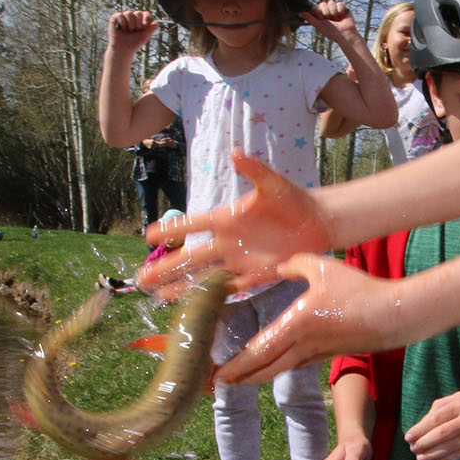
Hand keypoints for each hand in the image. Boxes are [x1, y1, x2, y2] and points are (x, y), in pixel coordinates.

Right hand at [108, 9, 160, 53]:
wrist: (123, 50)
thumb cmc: (133, 44)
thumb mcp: (144, 37)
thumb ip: (150, 29)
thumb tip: (157, 23)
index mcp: (140, 21)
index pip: (145, 13)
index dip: (146, 17)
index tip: (145, 24)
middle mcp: (132, 17)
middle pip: (138, 13)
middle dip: (138, 23)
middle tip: (135, 31)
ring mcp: (124, 17)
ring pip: (129, 13)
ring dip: (130, 24)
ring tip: (128, 31)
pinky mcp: (115, 18)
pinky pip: (120, 15)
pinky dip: (122, 23)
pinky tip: (121, 29)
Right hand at [139, 152, 331, 294]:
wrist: (317, 222)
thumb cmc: (293, 199)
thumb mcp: (273, 183)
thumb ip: (253, 170)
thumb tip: (236, 153)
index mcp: (227, 218)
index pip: (193, 224)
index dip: (172, 229)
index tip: (150, 235)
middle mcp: (228, 241)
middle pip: (191, 257)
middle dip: (166, 267)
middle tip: (141, 277)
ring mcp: (240, 260)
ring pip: (205, 276)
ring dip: (182, 286)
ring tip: (158, 296)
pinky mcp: (257, 275)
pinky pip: (231, 288)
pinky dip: (214, 296)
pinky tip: (195, 305)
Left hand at [214, 255, 405, 383]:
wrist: (393, 316)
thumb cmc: (359, 290)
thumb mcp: (323, 267)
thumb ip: (295, 263)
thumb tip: (278, 266)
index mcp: (296, 325)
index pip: (259, 351)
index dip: (236, 366)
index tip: (218, 375)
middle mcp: (303, 345)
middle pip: (264, 369)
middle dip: (239, 378)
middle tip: (217, 384)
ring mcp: (316, 353)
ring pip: (279, 370)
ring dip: (257, 375)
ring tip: (238, 378)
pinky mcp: (327, 354)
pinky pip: (295, 363)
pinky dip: (276, 367)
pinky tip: (271, 364)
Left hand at [302, 0, 359, 48]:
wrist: (344, 34)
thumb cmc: (331, 32)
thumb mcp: (318, 25)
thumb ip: (309, 18)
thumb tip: (299, 13)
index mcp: (320, 14)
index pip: (316, 7)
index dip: (319, 11)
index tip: (321, 18)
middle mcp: (327, 10)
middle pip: (323, 3)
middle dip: (326, 12)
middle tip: (330, 20)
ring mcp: (335, 8)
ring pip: (331, 3)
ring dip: (334, 13)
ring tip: (337, 20)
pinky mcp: (343, 7)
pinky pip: (339, 4)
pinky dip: (340, 11)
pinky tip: (342, 16)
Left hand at [403, 389, 459, 459]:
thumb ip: (443, 405)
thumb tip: (425, 420)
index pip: (434, 419)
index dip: (419, 430)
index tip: (408, 437)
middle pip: (439, 435)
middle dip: (422, 444)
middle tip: (412, 449)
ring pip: (449, 448)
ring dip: (432, 455)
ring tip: (420, 458)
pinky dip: (447, 459)